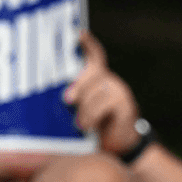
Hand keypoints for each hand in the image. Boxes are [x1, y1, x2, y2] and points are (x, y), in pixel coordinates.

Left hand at [62, 32, 143, 153]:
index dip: (88, 44)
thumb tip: (54, 98)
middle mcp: (109, 81)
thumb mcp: (79, 112)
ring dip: (85, 108)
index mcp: (97, 80)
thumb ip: (71, 102)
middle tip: (67, 99)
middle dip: (80, 84)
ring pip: (99, 90)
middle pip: (95, 71)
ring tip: (78, 124)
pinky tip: (86, 126)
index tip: (79, 34)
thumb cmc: (94, 127)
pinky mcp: (127, 106)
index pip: (95, 56)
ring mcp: (120, 92)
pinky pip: (108, 104)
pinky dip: (94, 115)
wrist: (119, 147)